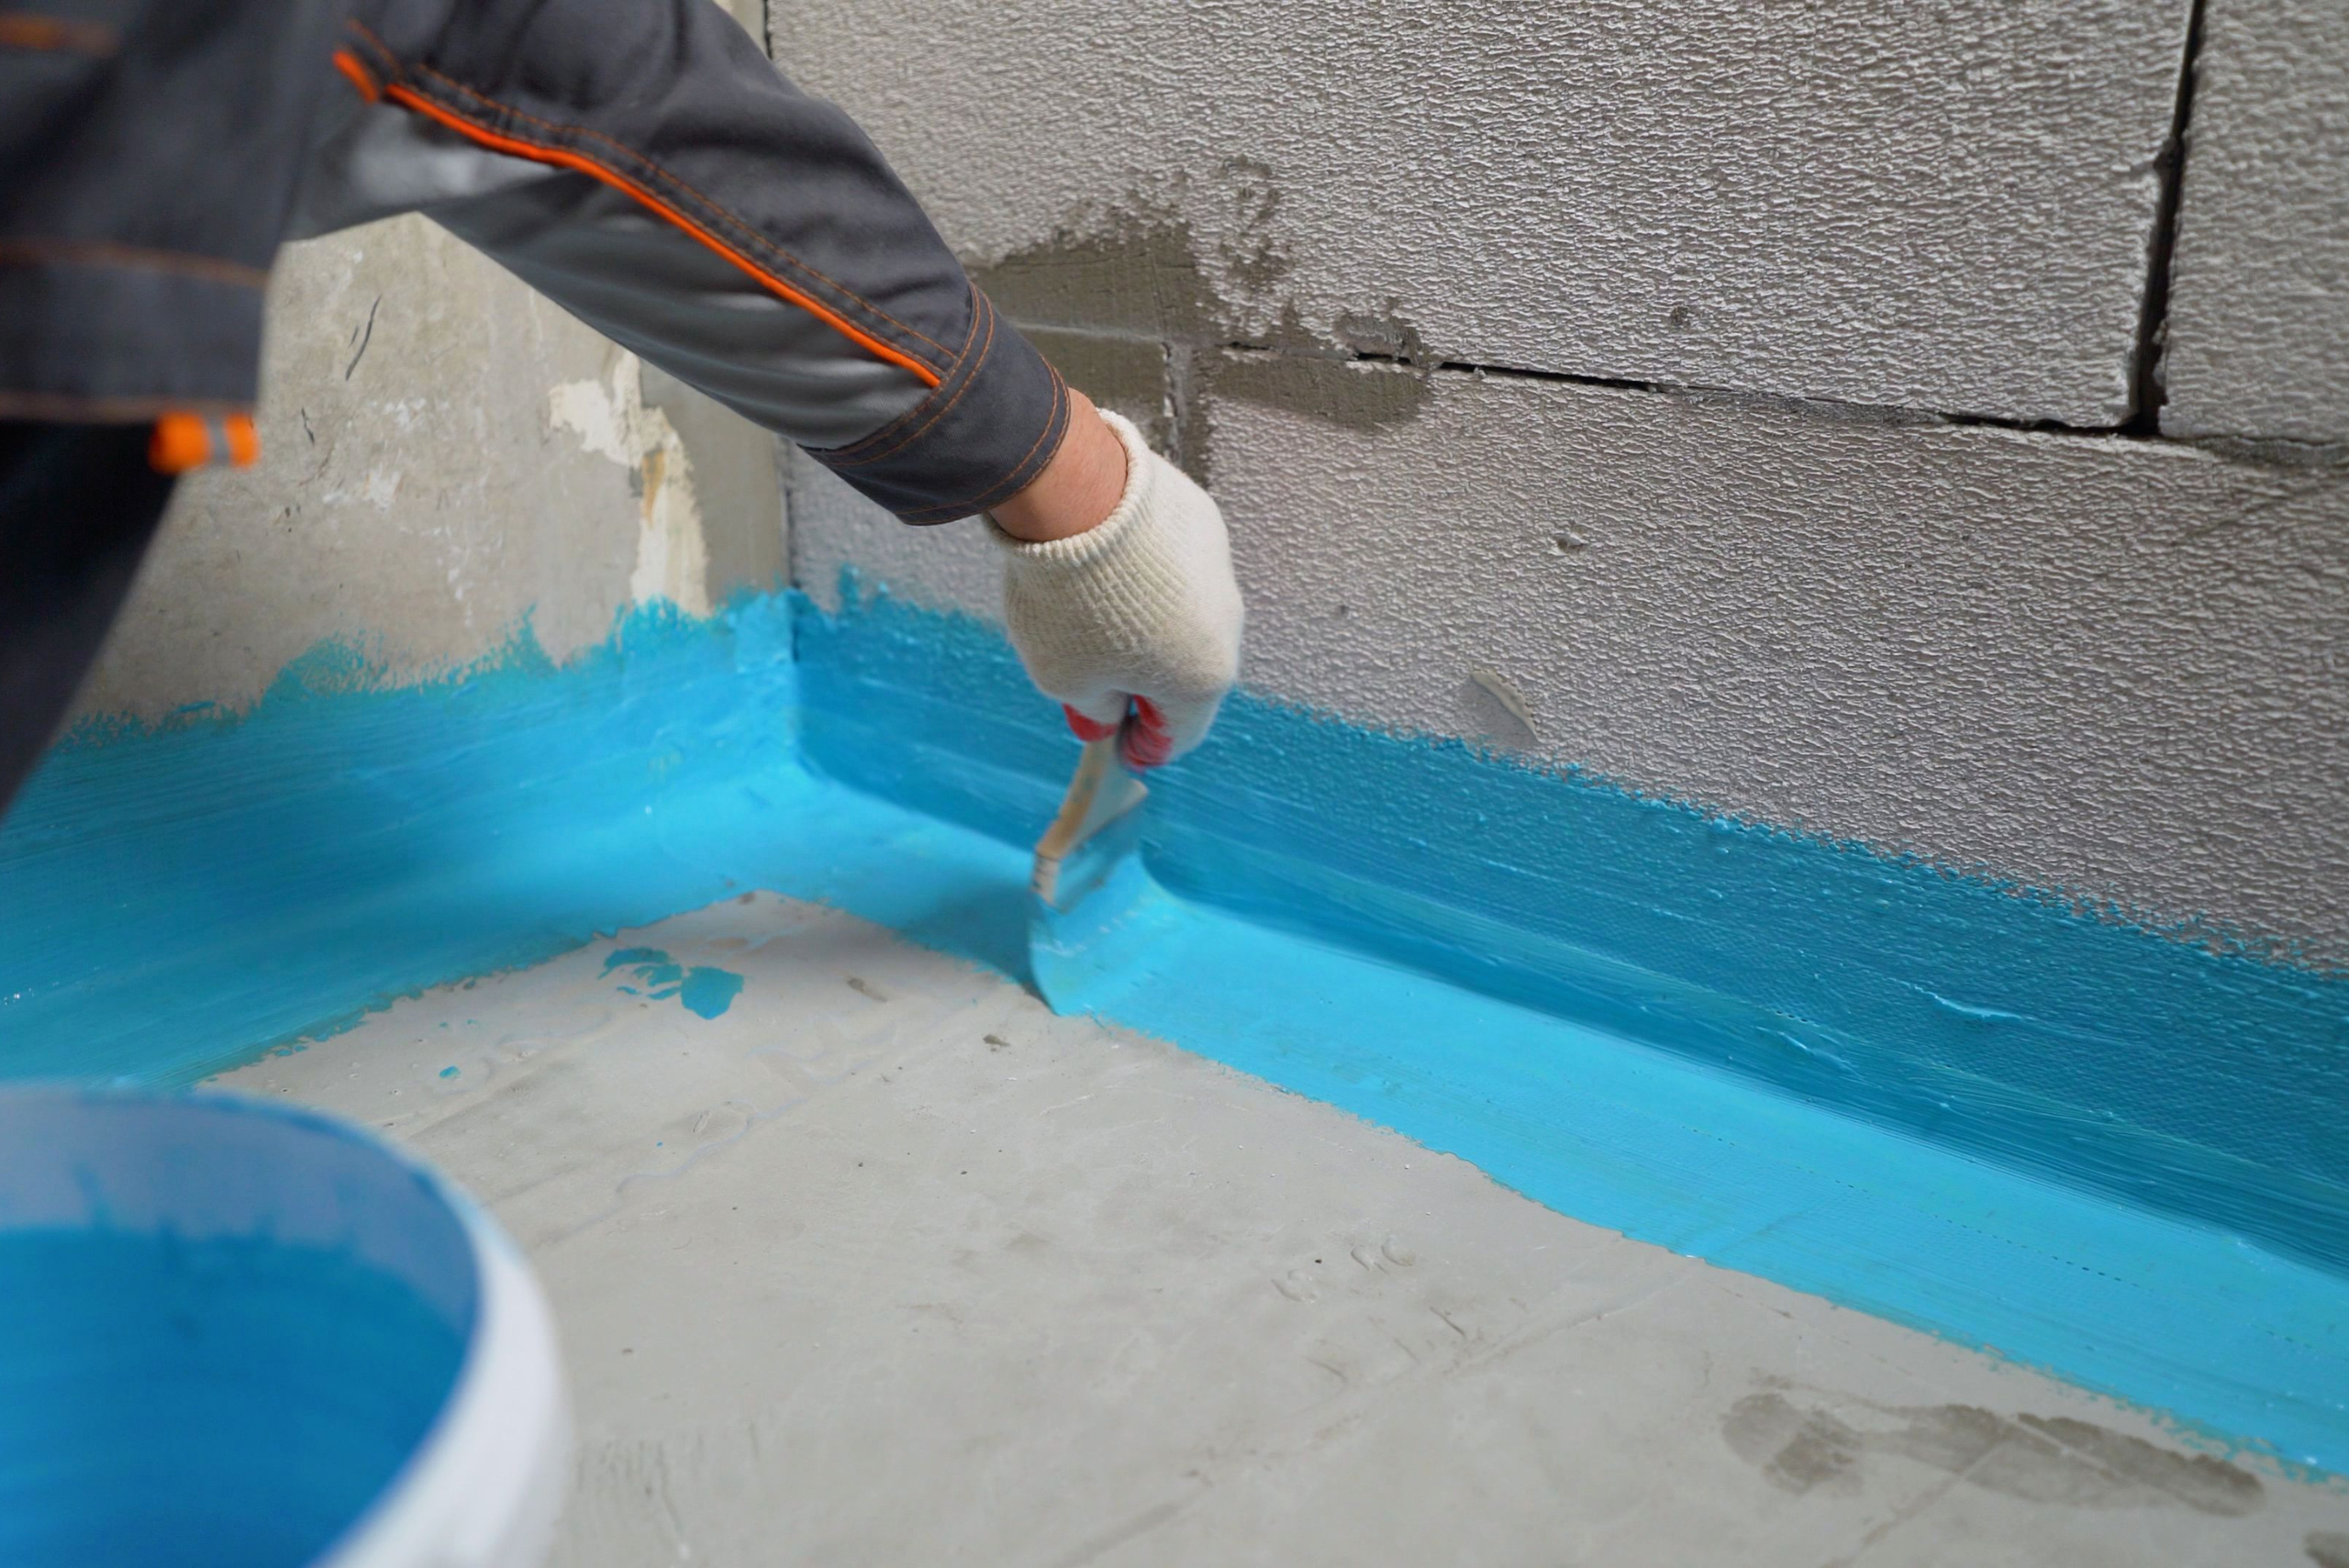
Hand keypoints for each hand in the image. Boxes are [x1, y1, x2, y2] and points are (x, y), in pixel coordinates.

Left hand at [990, 407, 1243, 767]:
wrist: (1079, 494)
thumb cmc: (1070, 604)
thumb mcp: (1064, 677)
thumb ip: (1093, 709)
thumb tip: (1105, 719)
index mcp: (1201, 680)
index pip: (1179, 734)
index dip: (1145, 746)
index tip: (1118, 745)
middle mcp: (1226, 629)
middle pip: (1187, 674)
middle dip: (1147, 684)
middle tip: (1099, 681)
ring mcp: (1220, 572)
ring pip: (1186, 616)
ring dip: (1150, 625)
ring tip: (1094, 612)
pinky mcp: (1205, 525)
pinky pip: (1178, 567)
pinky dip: (1150, 576)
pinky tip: (1108, 564)